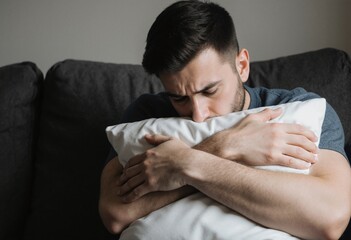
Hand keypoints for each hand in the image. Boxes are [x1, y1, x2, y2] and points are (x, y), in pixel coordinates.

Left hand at [117, 134, 190, 201]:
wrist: (188, 164)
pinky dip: (129, 196)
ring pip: (130, 182)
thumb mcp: (169, 140)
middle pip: (129, 172)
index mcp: (148, 154)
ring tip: (119, 192)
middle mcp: (145, 164)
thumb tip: (146, 136)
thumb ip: (156, 138)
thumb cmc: (182, 152)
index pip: (132, 161)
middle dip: (122, 178)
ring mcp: (147, 175)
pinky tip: (125, 199)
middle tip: (119, 183)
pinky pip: (137, 192)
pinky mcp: (151, 185)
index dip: (127, 167)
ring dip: (123, 188)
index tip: (125, 171)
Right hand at [196, 108, 317, 168]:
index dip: (309, 134)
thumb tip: (280, 109)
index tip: (314, 138)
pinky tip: (305, 166)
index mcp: (275, 125)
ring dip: (309, 156)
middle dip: (312, 146)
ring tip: (314, 159)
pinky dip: (300, 164)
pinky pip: (290, 161)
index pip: (298, 128)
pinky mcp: (271, 158)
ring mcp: (275, 147)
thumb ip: (268, 113)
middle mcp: (278, 136)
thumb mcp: (254, 118)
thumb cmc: (240, 132)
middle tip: (316, 150)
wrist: (230, 145)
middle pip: (302, 140)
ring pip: (299, 152)